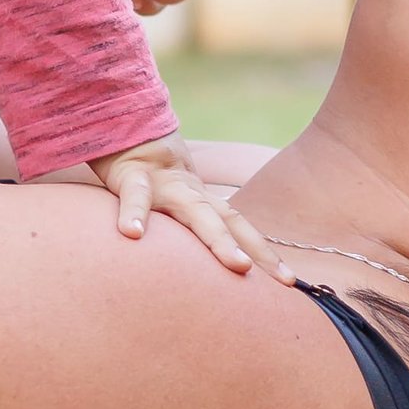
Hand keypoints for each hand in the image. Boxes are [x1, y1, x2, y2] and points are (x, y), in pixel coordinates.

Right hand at [93, 135, 292, 280]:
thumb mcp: (166, 200)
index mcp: (199, 200)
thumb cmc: (141, 175)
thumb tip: (205, 261)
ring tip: (237, 264)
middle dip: (257, 249)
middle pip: (229, 221)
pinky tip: (131, 234)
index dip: (265, 251)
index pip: (239, 226)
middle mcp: (189, 193)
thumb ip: (183, 224)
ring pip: (196, 211)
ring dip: (219, 238)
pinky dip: (133, 213)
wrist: (117, 126)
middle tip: (283, 279)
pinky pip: (134, 197)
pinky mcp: (130, 177)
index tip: (291, 282)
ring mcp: (163, 185)